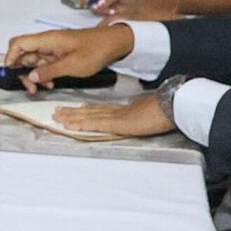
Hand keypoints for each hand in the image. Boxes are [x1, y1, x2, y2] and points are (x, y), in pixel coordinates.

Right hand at [3, 26, 133, 91]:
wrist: (115, 43)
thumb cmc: (95, 51)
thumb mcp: (72, 65)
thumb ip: (49, 71)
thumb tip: (31, 76)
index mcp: (48, 40)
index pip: (19, 43)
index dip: (10, 57)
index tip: (11, 73)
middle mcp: (47, 42)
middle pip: (24, 54)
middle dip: (22, 72)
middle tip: (30, 88)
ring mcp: (54, 48)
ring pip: (34, 61)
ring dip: (34, 75)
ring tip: (41, 89)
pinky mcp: (60, 53)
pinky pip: (45, 63)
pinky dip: (45, 74)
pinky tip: (51, 84)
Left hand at [54, 96, 172, 137]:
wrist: (173, 104)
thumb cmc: (166, 109)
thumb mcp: (150, 114)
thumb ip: (140, 116)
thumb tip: (138, 119)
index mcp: (124, 110)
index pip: (99, 110)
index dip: (84, 110)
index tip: (72, 110)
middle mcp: (117, 112)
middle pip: (90, 112)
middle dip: (72, 113)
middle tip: (57, 112)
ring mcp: (116, 117)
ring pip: (88, 117)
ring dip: (72, 118)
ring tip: (58, 118)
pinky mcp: (118, 123)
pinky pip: (96, 124)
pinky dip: (82, 125)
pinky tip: (71, 126)